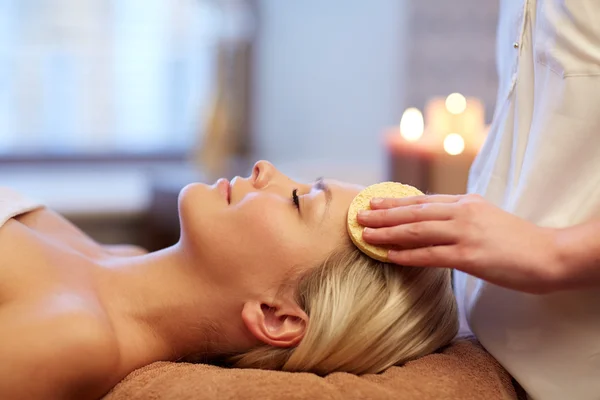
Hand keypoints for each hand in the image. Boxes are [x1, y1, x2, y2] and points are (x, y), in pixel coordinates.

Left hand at [357, 193, 564, 293]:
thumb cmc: (517, 240)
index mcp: (466, 201)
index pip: (422, 200)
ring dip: (388, 232)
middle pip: (413, 212)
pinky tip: (389, 256)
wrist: (549, 255)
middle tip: (358, 215)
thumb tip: (432, 221)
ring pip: (417, 230)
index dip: (395, 201)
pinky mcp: (469, 256)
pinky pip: (430, 255)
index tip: (373, 202)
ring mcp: (465, 233)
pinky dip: (407, 255)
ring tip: (365, 234)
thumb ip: (460, 216)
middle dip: (383, 214)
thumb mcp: (486, 217)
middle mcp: (462, 212)